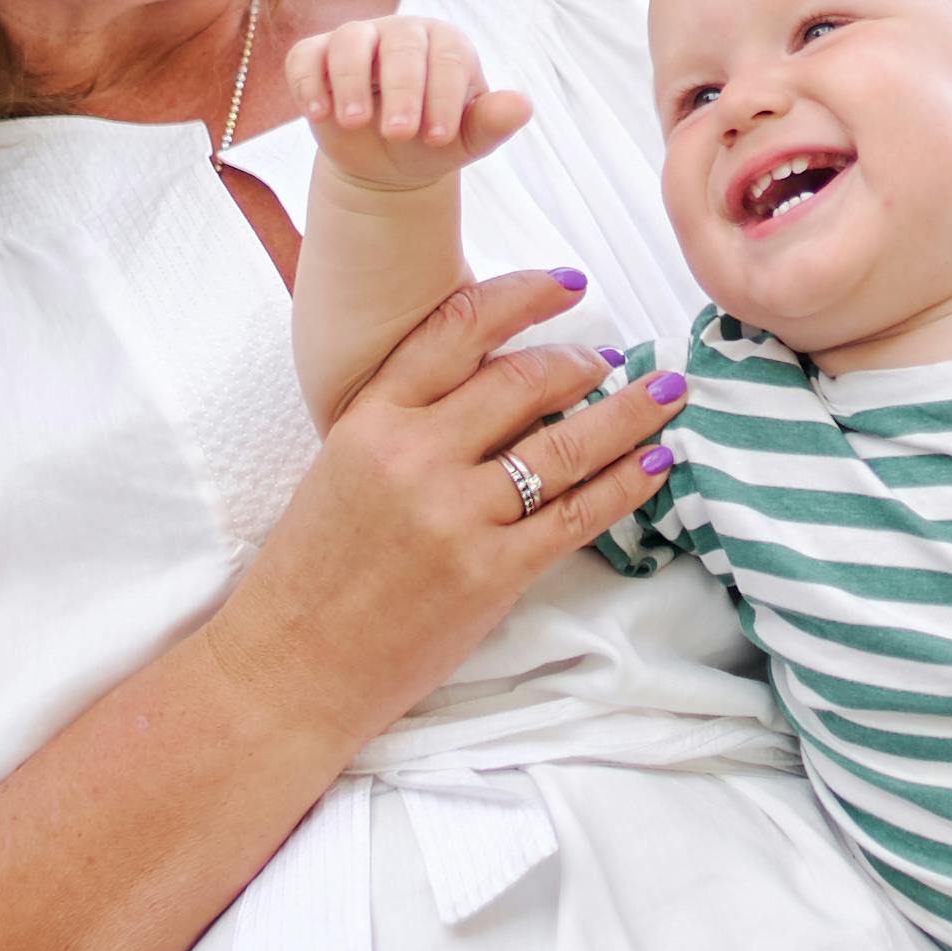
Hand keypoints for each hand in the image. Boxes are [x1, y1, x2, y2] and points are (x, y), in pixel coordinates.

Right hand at [209, 267, 677, 743]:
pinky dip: (624, 485)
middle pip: (524, 381)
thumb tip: (495, 385)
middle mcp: (415, 456)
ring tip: (662, 396)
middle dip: (583, 361)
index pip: (457, 329)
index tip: (566, 284)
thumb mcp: (342, 467)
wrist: (289, 666)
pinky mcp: (491, 572)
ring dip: (627, 415)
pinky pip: (577, 516)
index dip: (522, 296)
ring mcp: (456, 515)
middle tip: (614, 358)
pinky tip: (654, 464)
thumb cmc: (313, 572)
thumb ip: (406, 422)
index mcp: (370, 418)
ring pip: (565, 446)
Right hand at [286, 14, 527, 199]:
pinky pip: (306, 56)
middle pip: (402, 44)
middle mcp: (403, 32)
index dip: (443, 95)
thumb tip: (523, 106)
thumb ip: (492, 123)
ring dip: (350, 79)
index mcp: (446, 44)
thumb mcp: (465, 140)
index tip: (438, 137)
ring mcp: (358, 39)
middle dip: (401, 88)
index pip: (448, 57)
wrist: (386, 158)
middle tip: (399, 133)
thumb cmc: (432, 140)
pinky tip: (317, 113)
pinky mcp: (317, 56)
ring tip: (353, 122)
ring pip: (351, 40)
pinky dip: (308, 81)